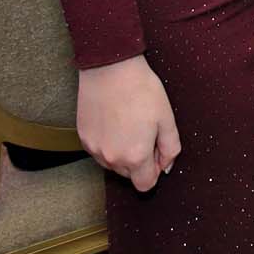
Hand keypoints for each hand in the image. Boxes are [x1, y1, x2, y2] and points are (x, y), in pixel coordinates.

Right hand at [76, 54, 178, 191]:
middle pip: (129, 174)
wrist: (110, 68)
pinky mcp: (83, 138)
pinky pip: (99, 150)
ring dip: (122, 152)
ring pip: (112, 163)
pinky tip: (113, 120)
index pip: (145, 184)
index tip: (156, 151)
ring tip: (127, 122)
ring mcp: (94, 149)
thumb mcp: (167, 118)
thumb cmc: (142, 90)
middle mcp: (112, 158)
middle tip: (144, 130)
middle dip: (139, 160)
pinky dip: (107, 142)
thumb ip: (170, 148)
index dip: (155, 171)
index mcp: (136, 156)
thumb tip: (166, 167)